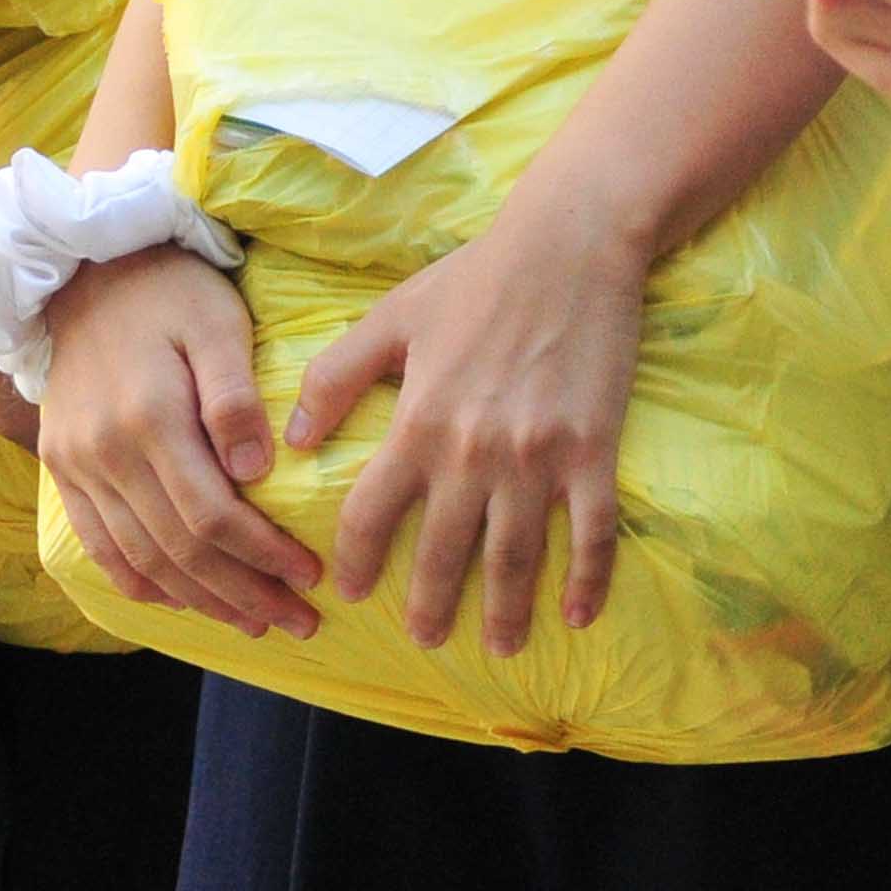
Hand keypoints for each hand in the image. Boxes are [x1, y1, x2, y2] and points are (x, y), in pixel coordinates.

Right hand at [38, 250, 320, 639]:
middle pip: (180, 550)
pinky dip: (139, 583)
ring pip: (140, 558)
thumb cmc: (170, 291)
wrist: (85, 270)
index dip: (263, 555)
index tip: (309, 576)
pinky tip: (180, 601)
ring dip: (199, 600)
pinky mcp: (62, 466)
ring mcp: (77, 464)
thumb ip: (235, 398)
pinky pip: (97, 545)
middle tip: (296, 621)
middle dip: (243, 593)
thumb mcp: (217, 323)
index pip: (212, 515)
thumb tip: (256, 474)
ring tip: (251, 622)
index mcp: (150, 418)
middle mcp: (106, 452)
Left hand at [292, 211, 651, 655]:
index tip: (353, 590)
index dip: (358, 560)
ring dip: (504, 611)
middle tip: (425, 638)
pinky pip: (592, 533)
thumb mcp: (392, 317)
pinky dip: (587, 580)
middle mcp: (473, 453)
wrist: (570, 246)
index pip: (372, 515)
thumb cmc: (476, 278)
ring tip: (497, 644)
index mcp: (418, 422)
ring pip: (515, 558)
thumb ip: (337, 378)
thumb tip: (296, 438)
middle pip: (443, 553)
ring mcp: (538, 459)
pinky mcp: (593, 453)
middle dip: (430, 605)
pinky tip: (580, 614)